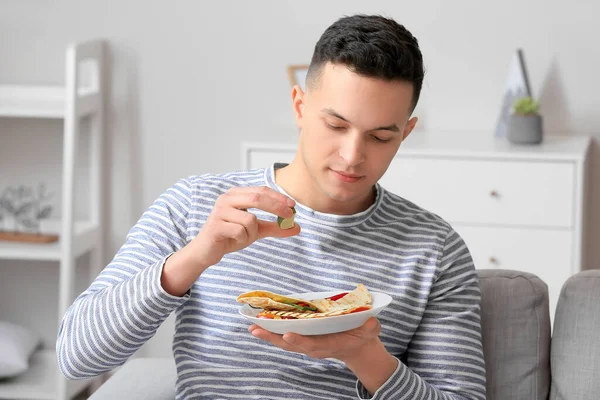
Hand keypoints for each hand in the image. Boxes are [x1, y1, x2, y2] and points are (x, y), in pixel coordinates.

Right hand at [161, 186, 299, 295]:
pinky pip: (240, 232)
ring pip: (250, 220)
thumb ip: (274, 227)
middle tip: (290, 217)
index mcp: (236, 195)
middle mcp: (226, 199)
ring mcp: (219, 211)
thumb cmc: (230, 236)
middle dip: (276, 207)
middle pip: (257, 198)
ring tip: (243, 238)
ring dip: (252, 233)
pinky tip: (233, 241)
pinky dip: (242, 239)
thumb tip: (296, 227)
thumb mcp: (255, 230)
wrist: (206, 251)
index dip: (278, 197)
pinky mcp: (215, 225)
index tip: (293, 206)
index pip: (261, 191)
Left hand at [248, 317, 381, 362]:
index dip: (300, 341)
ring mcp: (308, 344)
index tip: (288, 335)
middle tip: (256, 329)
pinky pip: (285, 336)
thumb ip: (370, 327)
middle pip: (291, 345)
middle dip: (274, 338)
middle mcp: (315, 347)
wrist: (358, 347)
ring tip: (252, 326)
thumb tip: (370, 321)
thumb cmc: (363, 336)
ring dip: (268, 335)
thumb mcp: (370, 331)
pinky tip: (259, 323)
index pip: (313, 345)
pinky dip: (272, 331)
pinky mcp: (304, 339)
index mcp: (330, 345)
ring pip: (285, 342)